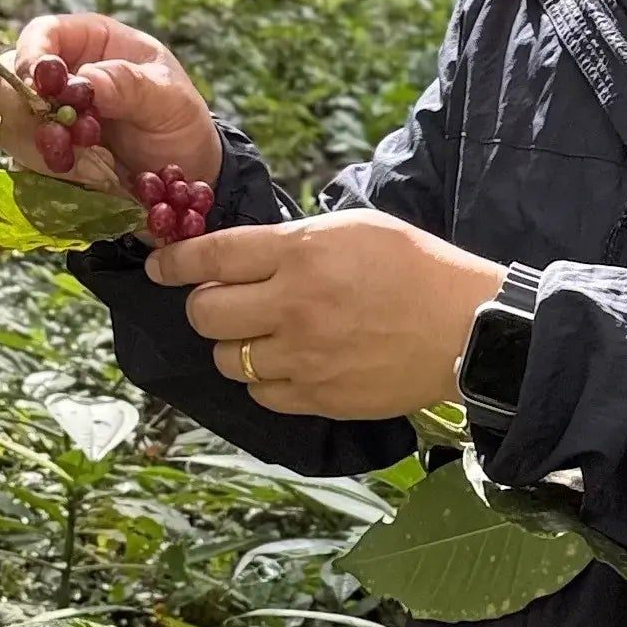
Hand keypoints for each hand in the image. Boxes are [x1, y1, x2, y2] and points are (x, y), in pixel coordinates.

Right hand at [0, 11, 220, 199]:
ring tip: (89, 164)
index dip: (32, 57)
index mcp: (89, 43)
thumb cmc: (180, 121)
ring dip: (41, 149)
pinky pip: (25, 163)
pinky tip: (88, 178)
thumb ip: (131, 85)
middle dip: (27, 112)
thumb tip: (87, 80)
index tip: (44, 86)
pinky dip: (50, 173)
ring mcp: (47, 118)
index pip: (40, 34)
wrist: (186, 174)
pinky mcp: (45, 155)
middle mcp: (59, 76)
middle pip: (7, 81)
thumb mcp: (170, 98)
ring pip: (11, 127)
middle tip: (63, 138)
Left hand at [150, 206, 504, 419]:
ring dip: (233, 346)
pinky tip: (289, 364)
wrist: (467, 330)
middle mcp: (292, 307)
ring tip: (263, 335)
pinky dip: (264, 380)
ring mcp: (303, 358)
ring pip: (226, 359)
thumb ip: (294, 241)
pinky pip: (261, 394)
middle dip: (205, 306)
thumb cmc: (417, 268)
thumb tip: (243, 255)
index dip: (175, 263)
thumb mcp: (355, 228)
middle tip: (224, 302)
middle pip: (205, 314)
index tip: (159, 268)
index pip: (210, 258)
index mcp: (300, 254)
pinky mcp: (318, 398)